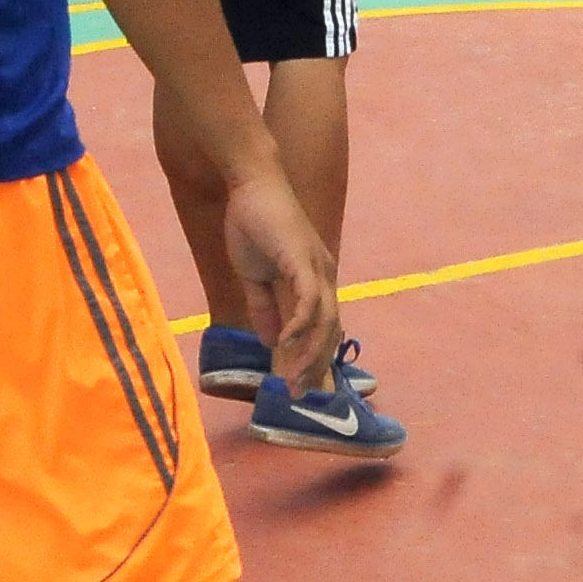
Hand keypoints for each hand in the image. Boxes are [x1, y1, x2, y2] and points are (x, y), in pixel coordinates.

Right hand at [218, 170, 340, 396]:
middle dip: (317, 367)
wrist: (251, 184)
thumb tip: (269, 342)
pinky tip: (282, 346)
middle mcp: (324, 276)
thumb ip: (264, 307)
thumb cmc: (254, 224)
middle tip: (302, 397)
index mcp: (315, 280)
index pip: (324, 328)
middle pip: (331, 331)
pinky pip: (307, 300)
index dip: (318, 359)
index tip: (309, 390)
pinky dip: (298, 326)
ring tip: (294, 381)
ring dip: (310, 354)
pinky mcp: (301, 259)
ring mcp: (316, 267)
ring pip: (324, 321)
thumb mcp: (255, 276)